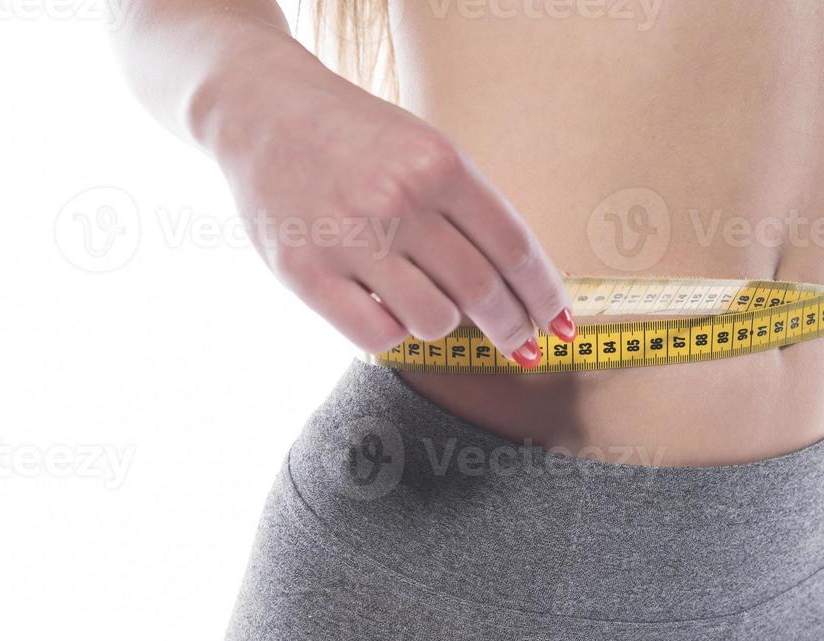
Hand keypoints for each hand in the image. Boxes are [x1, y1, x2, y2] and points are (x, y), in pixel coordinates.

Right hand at [203, 46, 575, 364]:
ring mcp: (350, 238)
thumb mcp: (427, 150)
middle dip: (512, 327)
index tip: (562, 325)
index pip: (514, 249)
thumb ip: (473, 212)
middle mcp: (398, 201)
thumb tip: (525, 288)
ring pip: (434, 319)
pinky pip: (379, 334)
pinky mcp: (306, 272)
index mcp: (440, 165)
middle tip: (523, 345)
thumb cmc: (360, 140)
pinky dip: (396, 332)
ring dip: (448, 325)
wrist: (261, 111)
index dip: (545, 296)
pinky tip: (392, 311)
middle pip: (482, 291)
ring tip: (438, 308)